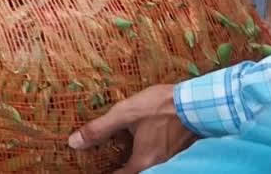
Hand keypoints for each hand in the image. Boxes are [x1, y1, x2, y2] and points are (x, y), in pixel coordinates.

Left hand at [69, 84, 197, 173]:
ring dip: (132, 162)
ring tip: (119, 152)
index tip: (94, 169)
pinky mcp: (177, 149)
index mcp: (143, 161)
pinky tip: (139, 141)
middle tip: (106, 162)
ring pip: (146, 166)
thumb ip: (99, 129)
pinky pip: (156, 158)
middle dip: (120, 169)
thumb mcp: (124, 114)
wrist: (197, 102)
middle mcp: (157, 165)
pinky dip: (144, 153)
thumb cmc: (160, 107)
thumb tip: (74, 143)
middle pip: (134, 173)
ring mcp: (169, 158)